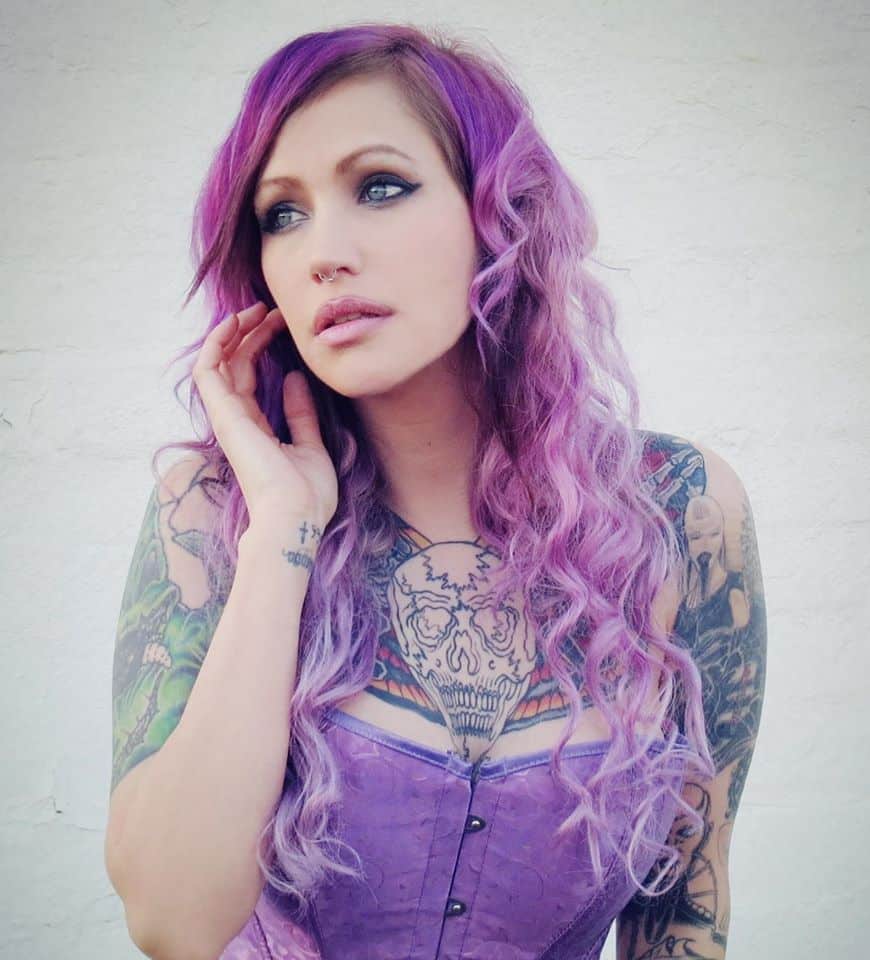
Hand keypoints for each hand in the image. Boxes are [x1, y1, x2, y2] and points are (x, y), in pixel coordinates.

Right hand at [191, 302, 338, 531]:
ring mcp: (228, 418)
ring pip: (218, 363)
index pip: (249, 377)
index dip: (261, 346)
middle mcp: (238, 421)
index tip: (281, 324)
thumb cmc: (307, 493)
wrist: (297, 515)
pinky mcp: (224, 416)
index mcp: (256, 428)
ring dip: (231, 333)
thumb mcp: (311, 445)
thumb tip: (293, 378)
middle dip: (248, 333)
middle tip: (269, 309)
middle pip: (233, 365)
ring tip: (252, 309)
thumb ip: (301, 413)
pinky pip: (208, 372)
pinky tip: (234, 323)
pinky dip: (216, 345)